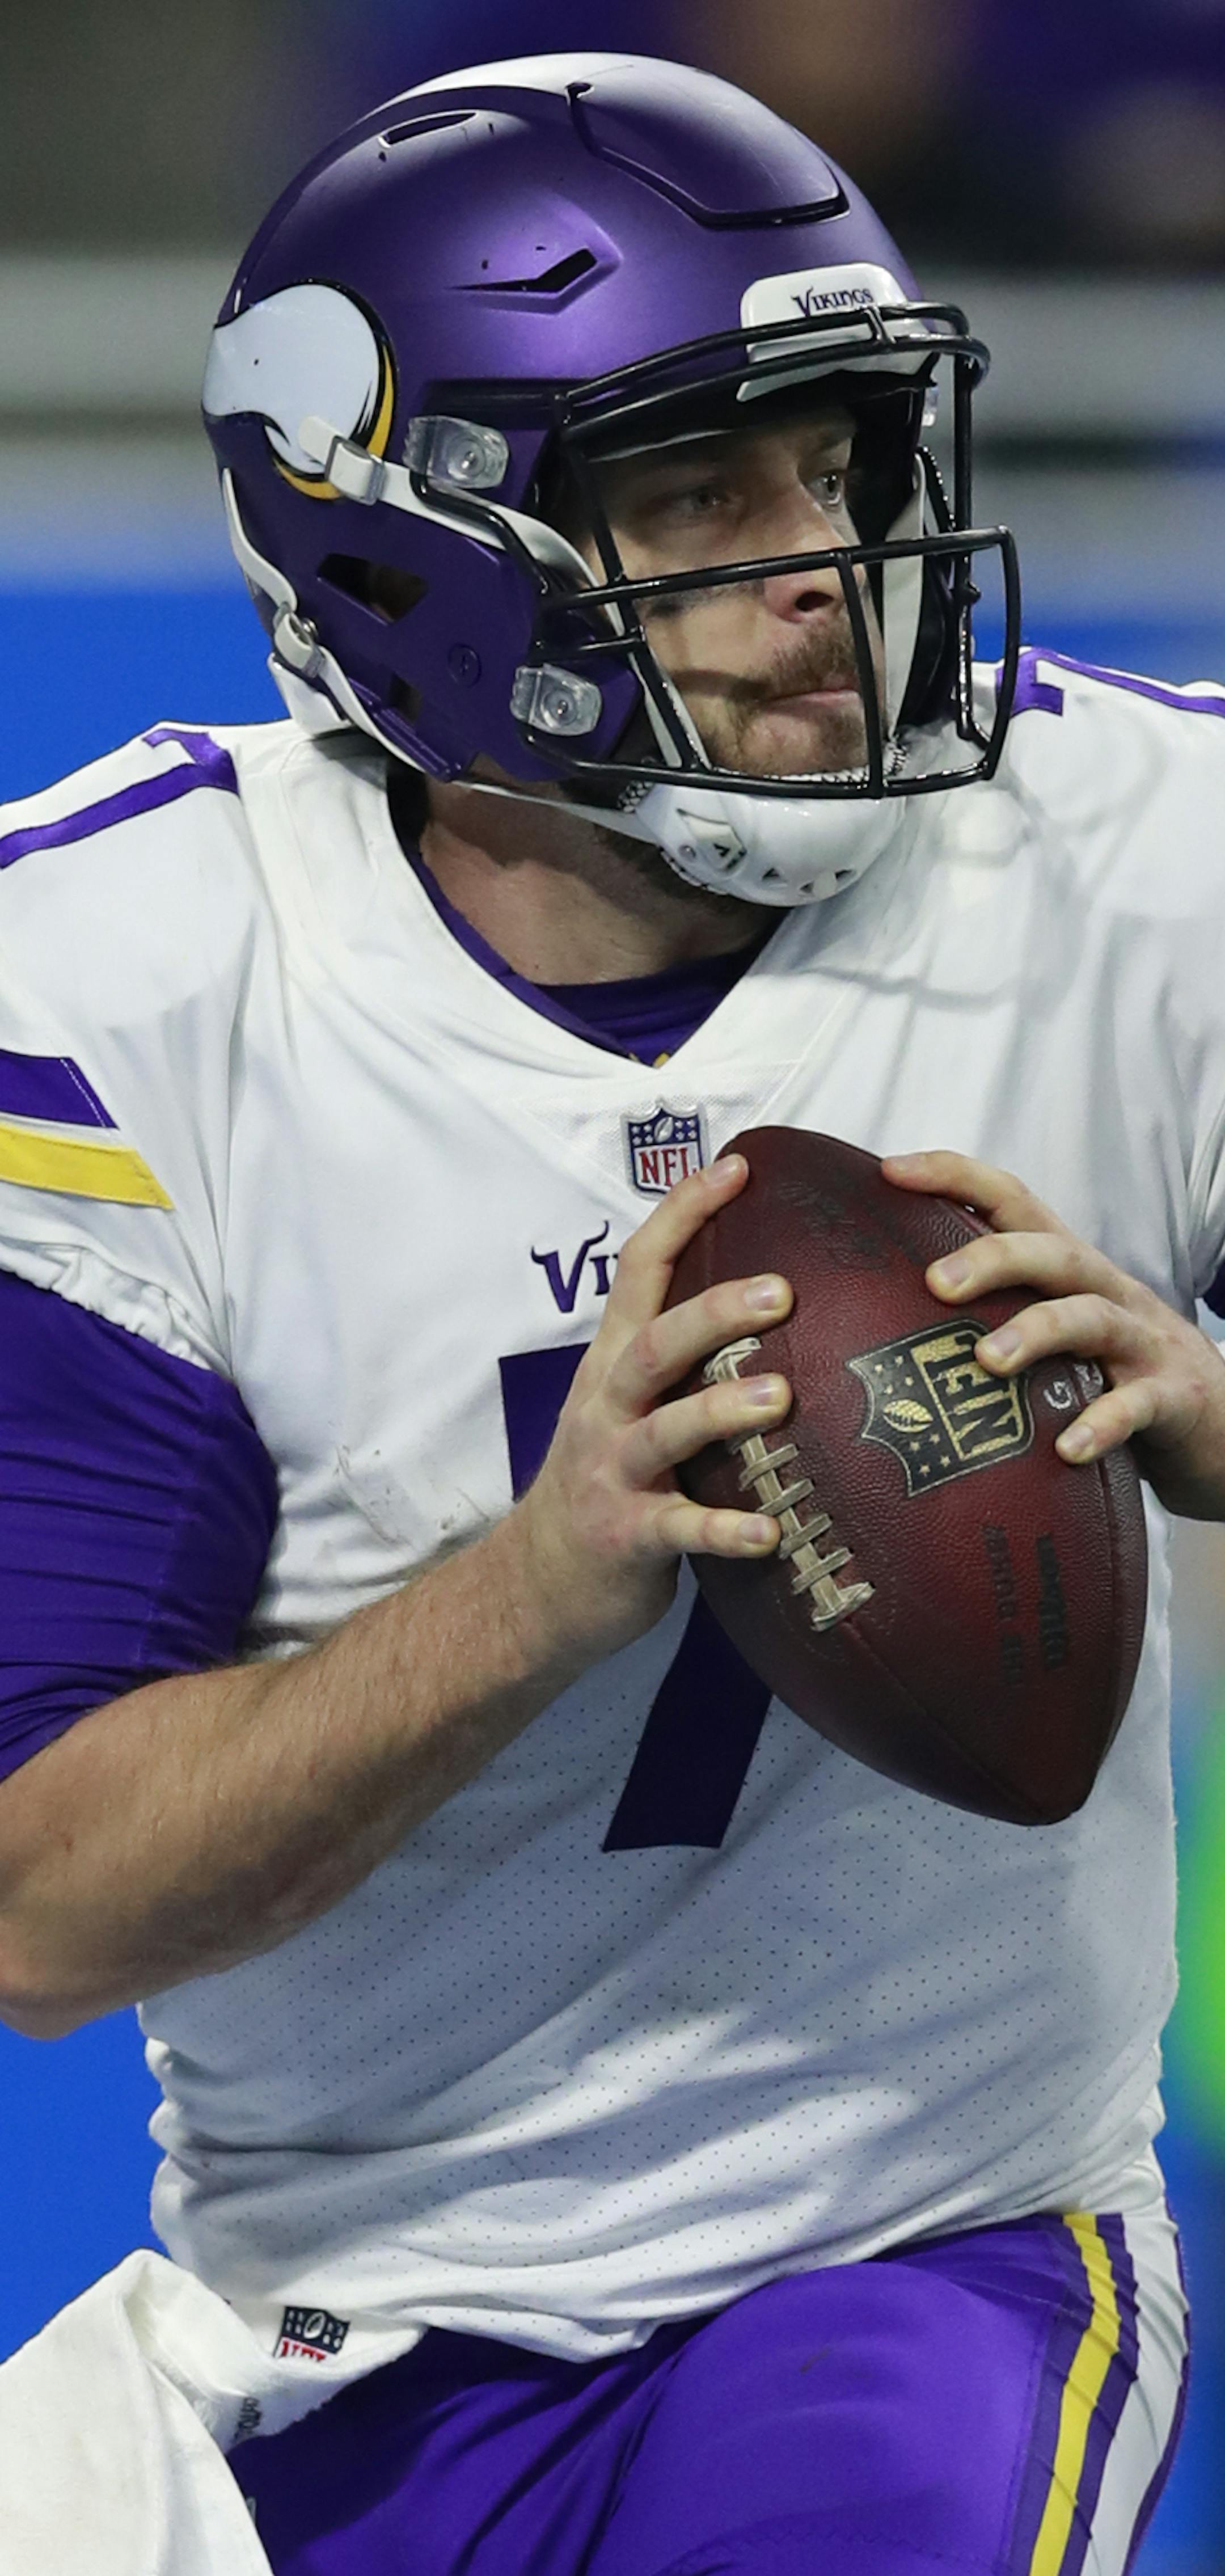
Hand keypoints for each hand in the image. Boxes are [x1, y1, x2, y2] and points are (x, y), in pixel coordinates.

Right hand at [516, 1156, 792, 1663]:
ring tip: (779, 1397)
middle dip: (713, 1312)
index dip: (683, 1215)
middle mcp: (607, 1408)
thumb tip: (777, 1299)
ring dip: (720, 1410)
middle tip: (782, 1290)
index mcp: (612, 1365)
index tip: (737, 1167)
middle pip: (654, 1343)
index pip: (641, 1270)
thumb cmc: (610, 1484)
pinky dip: (724, 1531)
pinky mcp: (627, 1537)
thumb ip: (683, 1361)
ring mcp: (613, 1473)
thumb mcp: (630, 1408)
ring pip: (664, 1429)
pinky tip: (772, 1532)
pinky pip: (679, 1530)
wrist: (539, 1585)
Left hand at [883, 1150, 1224, 1520]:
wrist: (1220, 1423)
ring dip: (1037, 1332)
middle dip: (991, 1257)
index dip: (954, 1176)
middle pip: (1050, 1252)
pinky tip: (1068, 1450)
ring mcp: (1143, 1343)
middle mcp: (1105, 1292)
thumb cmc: (1114, 1376)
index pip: (1011, 1201)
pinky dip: (1103, 1424)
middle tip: (934, 1282)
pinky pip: (1138, 1406)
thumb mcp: (1057, 1335)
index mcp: (1068, 1271)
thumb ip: (990, 1317)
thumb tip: (877, 1325)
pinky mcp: (1174, 1397)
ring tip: (987, 1362)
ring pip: (1090, 1318)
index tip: (890, 1170)